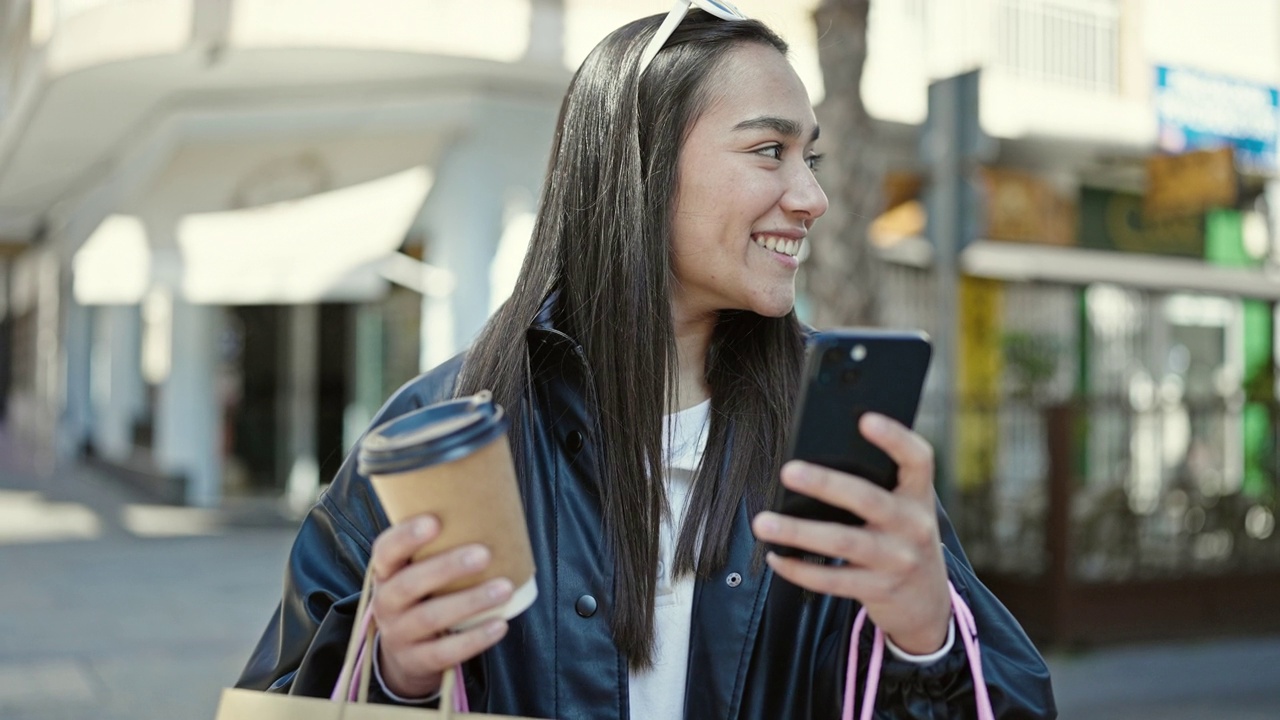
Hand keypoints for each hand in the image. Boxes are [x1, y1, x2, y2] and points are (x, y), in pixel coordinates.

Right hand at [370, 514, 512, 697]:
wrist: (405, 654)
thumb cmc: (424, 597)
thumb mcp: (418, 572)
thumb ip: (440, 547)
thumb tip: (493, 503)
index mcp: (386, 573)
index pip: (385, 550)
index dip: (406, 536)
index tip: (435, 520)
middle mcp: (386, 602)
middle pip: (409, 584)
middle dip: (447, 567)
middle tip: (484, 553)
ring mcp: (398, 634)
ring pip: (430, 618)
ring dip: (469, 602)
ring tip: (504, 588)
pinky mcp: (417, 661)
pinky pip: (444, 652)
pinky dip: (474, 639)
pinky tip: (500, 624)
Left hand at [751, 413, 950, 654]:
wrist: (927, 602)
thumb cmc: (900, 538)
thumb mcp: (903, 510)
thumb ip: (878, 486)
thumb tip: (813, 458)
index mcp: (918, 495)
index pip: (917, 459)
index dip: (895, 437)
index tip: (864, 418)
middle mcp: (913, 525)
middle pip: (868, 499)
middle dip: (825, 484)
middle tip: (787, 470)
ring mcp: (897, 560)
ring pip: (843, 542)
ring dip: (798, 532)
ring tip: (762, 522)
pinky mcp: (879, 589)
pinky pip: (832, 580)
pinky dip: (798, 568)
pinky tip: (775, 556)